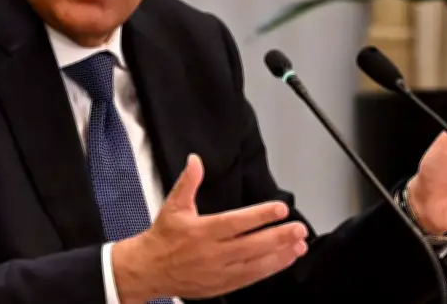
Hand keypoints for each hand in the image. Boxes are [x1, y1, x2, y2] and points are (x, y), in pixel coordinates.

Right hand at [112, 154, 307, 301]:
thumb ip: (188, 182)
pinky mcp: (222, 286)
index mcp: (202, 231)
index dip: (260, 216)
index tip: (280, 209)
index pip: (236, 222)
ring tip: (298, 246)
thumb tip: (195, 160)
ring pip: (255, 264)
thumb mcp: (173, 205)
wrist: (148, 270)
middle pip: (252, 245)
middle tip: (298, 229)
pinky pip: (250, 278)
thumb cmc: (163, 237)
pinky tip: (283, 261)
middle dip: (278, 237)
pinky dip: (268, 270)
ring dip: (279, 255)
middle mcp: (213, 253)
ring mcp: (219, 271)